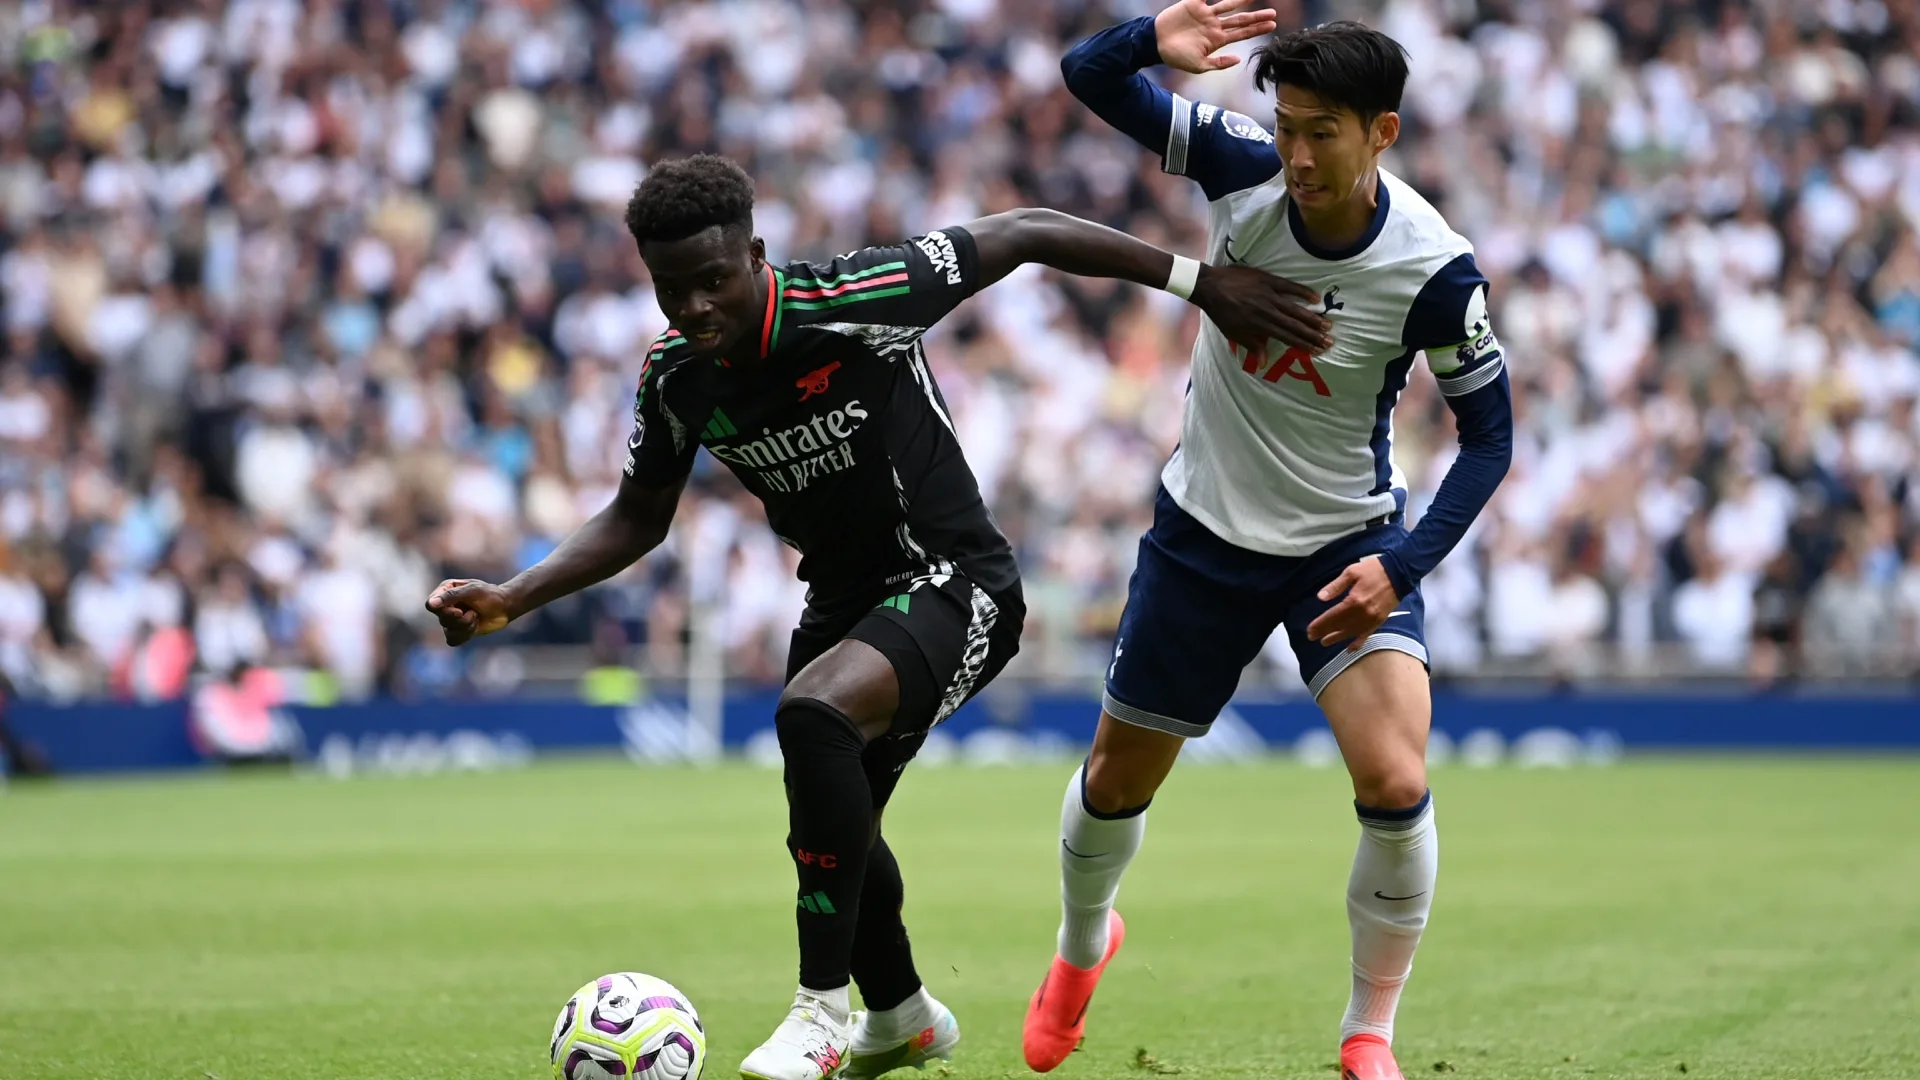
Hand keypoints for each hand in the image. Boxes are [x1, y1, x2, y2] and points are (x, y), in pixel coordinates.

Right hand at [425, 579, 513, 646]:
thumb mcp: (472, 591)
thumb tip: (431, 603)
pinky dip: (466, 635)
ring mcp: (451, 619)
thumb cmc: (490, 595)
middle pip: (441, 619)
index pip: (431, 604)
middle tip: (473, 613)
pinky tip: (475, 626)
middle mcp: (445, 605)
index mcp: (445, 590)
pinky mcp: (458, 631)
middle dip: (460, 619)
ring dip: (466, 626)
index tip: (459, 611)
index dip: (443, 611)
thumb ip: (451, 596)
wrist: (505, 607)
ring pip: (448, 631)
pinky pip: (452, 640)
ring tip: (476, 617)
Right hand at [1155, 0, 1278, 73]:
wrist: (1155, 44)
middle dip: (1257, 17)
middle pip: (1240, 19)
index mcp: (1217, 40)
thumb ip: (1219, 63)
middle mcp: (1214, 25)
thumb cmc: (1176, 57)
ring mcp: (1205, 14)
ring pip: (1228, 4)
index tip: (1273, 26)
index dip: (1257, 30)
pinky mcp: (1194, 4)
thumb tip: (1238, 59)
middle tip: (1273, 14)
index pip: (1241, 34)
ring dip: (1243, 0)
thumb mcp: (1198, 66)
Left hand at [1190, 263, 1332, 353]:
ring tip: (1327, 324)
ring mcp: (1269, 295)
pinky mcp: (1268, 280)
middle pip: (1295, 325)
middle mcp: (1267, 311)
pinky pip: (1289, 286)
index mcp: (1259, 325)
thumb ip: (1251, 345)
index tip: (1318, 350)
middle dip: (1313, 334)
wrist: (1210, 286)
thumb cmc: (1221, 312)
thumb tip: (1264, 363)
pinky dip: (1302, 291)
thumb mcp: (1233, 332)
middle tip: (1330, 340)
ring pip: (1295, 308)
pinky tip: (1316, 297)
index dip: (1303, 344)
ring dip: (1312, 317)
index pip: (1287, 337)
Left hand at [1306, 556, 1401, 651]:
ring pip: (1351, 633)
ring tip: (1325, 642)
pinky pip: (1367, 635)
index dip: (1320, 625)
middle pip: (1340, 626)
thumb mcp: (1351, 572)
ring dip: (1337, 638)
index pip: (1332, 616)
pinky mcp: (1380, 621)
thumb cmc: (1373, 570)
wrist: (1399, 573)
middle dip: (1325, 632)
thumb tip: (1320, 598)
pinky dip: (1358, 643)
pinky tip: (1349, 649)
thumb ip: (1335, 586)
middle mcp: (1363, 613)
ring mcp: (1372, 619)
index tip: (1310, 630)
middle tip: (1312, 637)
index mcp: (1354, 600)